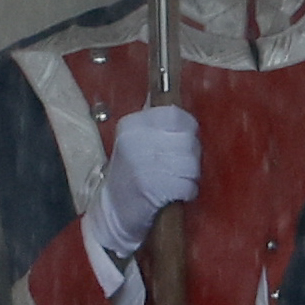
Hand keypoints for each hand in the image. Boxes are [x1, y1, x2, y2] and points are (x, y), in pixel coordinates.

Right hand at [85, 105, 199, 259]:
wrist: (112, 212)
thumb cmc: (132, 174)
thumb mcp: (137, 140)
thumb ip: (156, 121)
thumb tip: (174, 92)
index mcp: (132, 125)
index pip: (176, 115)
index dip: (188, 129)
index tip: (183, 141)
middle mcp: (136, 140)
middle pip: (188, 140)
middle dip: (191, 156)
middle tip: (179, 167)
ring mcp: (143, 164)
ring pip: (191, 163)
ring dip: (190, 176)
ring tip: (176, 180)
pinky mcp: (152, 188)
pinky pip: (188, 185)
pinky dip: (188, 192)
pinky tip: (176, 194)